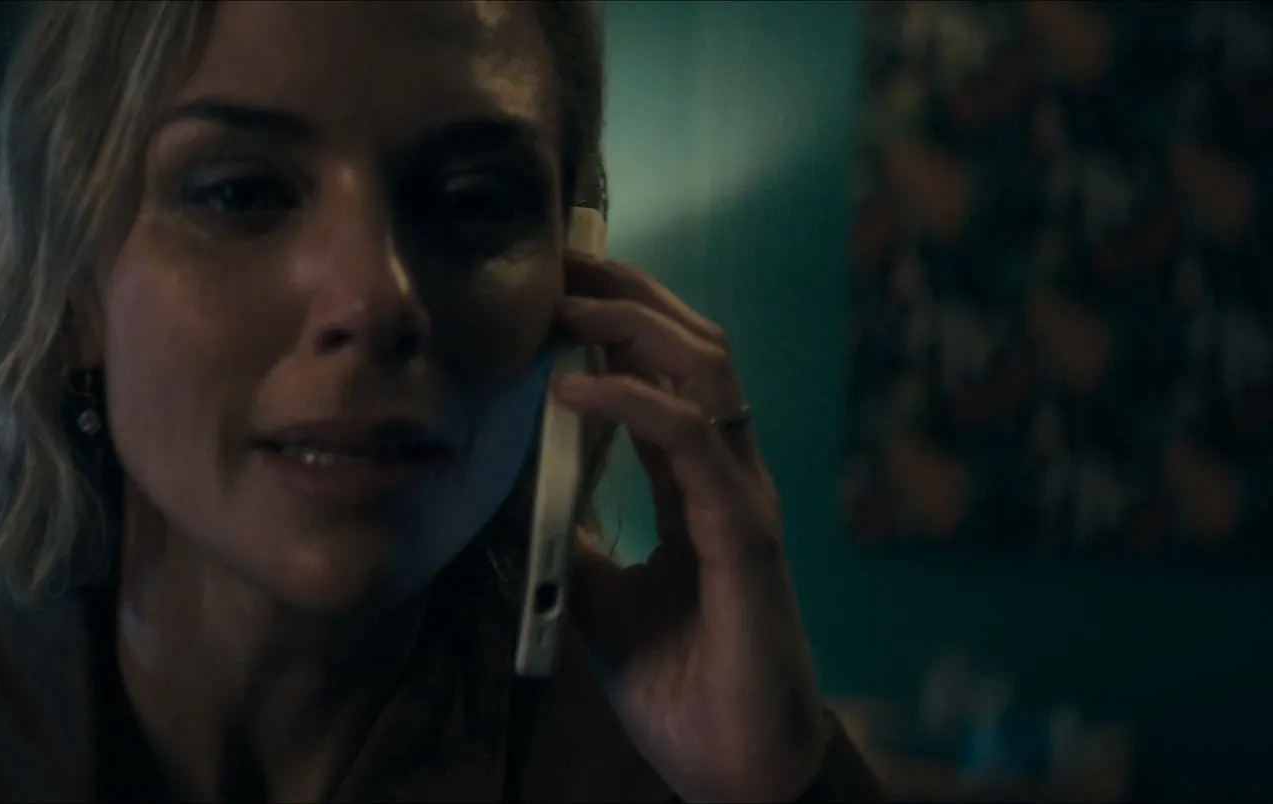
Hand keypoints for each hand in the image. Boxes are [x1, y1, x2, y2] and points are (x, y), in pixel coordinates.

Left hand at [553, 253, 828, 801]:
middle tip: (557, 262)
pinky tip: (573, 389)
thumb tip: (527, 492)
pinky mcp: (745, 536)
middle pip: (694, 346)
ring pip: (707, 370)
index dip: (617, 319)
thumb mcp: (601, 596)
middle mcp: (729, 476)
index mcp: (698, 485)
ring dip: (633, 323)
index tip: (554, 285)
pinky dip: (633, 401)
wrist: (732, 766)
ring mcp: (743, 499)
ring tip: (564, 304)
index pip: (667, 371)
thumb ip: (578, 537)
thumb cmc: (681, 684)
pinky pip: (693, 441)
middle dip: (626, 293)